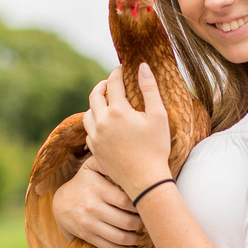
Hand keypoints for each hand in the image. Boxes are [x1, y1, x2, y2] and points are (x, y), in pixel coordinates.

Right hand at [52, 158, 140, 247]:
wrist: (61, 203)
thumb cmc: (83, 183)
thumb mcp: (91, 167)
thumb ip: (106, 161)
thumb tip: (124, 158)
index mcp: (97, 188)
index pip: (126, 201)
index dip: (141, 206)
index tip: (147, 205)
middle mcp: (92, 207)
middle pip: (127, 221)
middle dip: (141, 224)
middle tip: (148, 221)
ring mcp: (89, 223)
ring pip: (120, 237)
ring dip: (135, 239)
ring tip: (142, 235)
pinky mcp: (87, 236)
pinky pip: (109, 247)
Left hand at [84, 64, 171, 200]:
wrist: (145, 180)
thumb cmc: (156, 148)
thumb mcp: (158, 116)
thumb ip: (150, 88)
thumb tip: (142, 66)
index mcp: (117, 110)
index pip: (114, 82)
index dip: (118, 72)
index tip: (123, 68)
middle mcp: (102, 121)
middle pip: (95, 95)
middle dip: (103, 85)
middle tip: (111, 83)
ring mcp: (95, 137)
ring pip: (88, 113)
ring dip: (96, 104)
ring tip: (106, 103)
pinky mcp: (94, 150)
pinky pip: (89, 131)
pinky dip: (95, 123)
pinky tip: (104, 125)